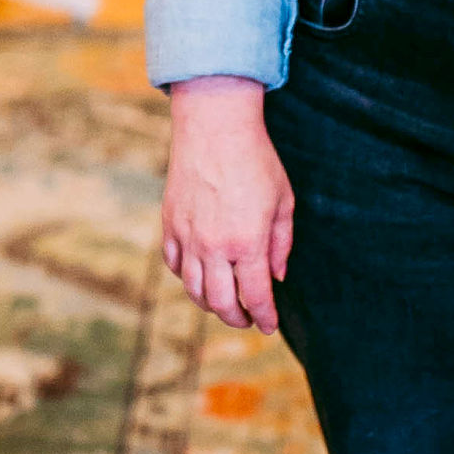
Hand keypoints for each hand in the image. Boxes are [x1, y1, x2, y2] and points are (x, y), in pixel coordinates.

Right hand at [162, 75, 294, 332]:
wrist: (215, 128)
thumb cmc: (256, 160)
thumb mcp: (283, 201)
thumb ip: (281, 243)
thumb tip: (277, 276)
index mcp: (248, 242)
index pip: (256, 296)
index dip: (265, 317)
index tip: (270, 326)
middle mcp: (215, 246)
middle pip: (221, 303)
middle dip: (237, 318)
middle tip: (248, 319)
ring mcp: (189, 237)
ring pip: (194, 290)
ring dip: (211, 304)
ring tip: (225, 303)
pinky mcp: (170, 225)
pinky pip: (176, 266)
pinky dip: (188, 278)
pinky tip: (201, 275)